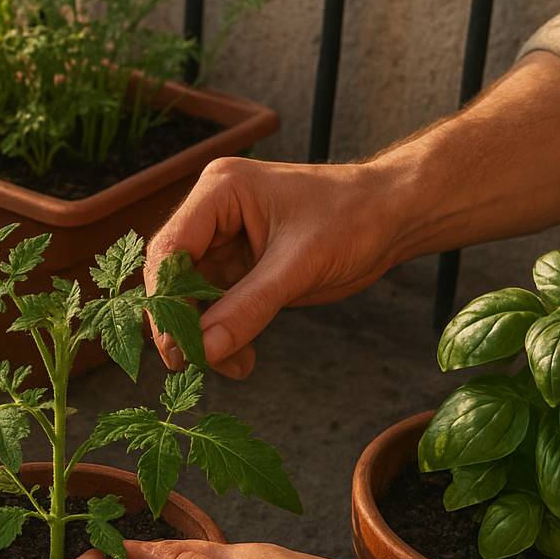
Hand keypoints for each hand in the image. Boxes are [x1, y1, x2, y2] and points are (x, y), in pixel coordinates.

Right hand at [143, 156, 404, 377]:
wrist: (393, 217)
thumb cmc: (353, 218)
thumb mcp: (299, 265)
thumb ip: (249, 308)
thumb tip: (203, 350)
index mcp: (219, 191)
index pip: (170, 249)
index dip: (166, 300)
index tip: (176, 345)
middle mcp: (212, 214)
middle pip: (174, 277)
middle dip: (185, 323)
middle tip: (196, 364)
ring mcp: (224, 241)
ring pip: (193, 298)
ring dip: (207, 336)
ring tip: (233, 367)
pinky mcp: (240, 267)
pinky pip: (218, 307)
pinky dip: (225, 335)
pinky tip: (242, 360)